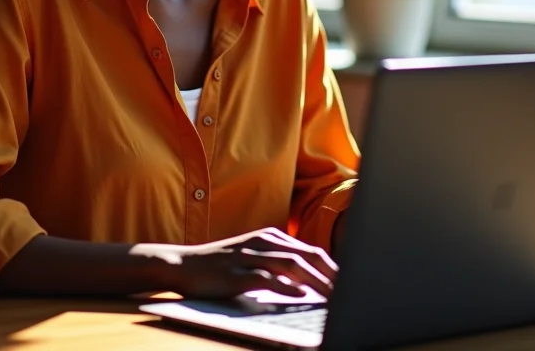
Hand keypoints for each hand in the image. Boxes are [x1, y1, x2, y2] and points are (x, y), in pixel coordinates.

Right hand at [131, 227, 336, 299]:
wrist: (185, 264)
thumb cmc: (222, 265)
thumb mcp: (253, 258)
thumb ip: (278, 265)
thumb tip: (309, 281)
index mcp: (271, 238)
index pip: (310, 251)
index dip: (332, 267)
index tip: (350, 283)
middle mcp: (264, 242)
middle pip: (306, 255)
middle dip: (330, 274)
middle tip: (349, 291)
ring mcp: (250, 255)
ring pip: (291, 265)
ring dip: (315, 281)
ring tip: (333, 296)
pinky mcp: (237, 272)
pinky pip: (266, 277)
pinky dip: (286, 287)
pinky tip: (300, 296)